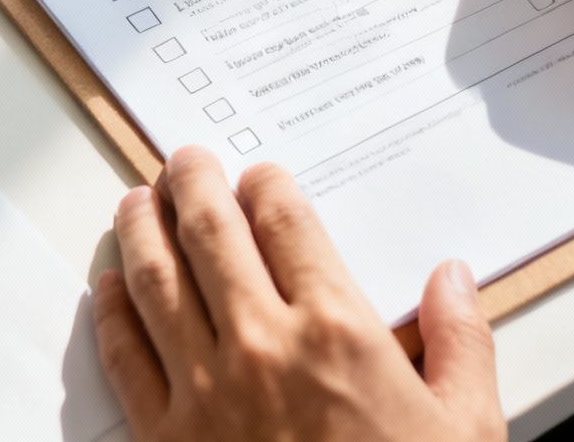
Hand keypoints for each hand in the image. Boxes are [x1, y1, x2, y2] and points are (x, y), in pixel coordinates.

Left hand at [92, 147, 503, 441]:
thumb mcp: (467, 429)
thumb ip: (462, 342)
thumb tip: (452, 279)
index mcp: (339, 332)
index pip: (288, 223)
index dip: (268, 186)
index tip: (261, 175)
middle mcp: (263, 346)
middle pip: (212, 234)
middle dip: (194, 184)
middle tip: (185, 160)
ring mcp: (205, 391)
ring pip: (156, 281)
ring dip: (142, 230)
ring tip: (139, 201)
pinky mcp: (166, 438)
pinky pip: (124, 356)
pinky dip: (110, 311)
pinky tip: (106, 286)